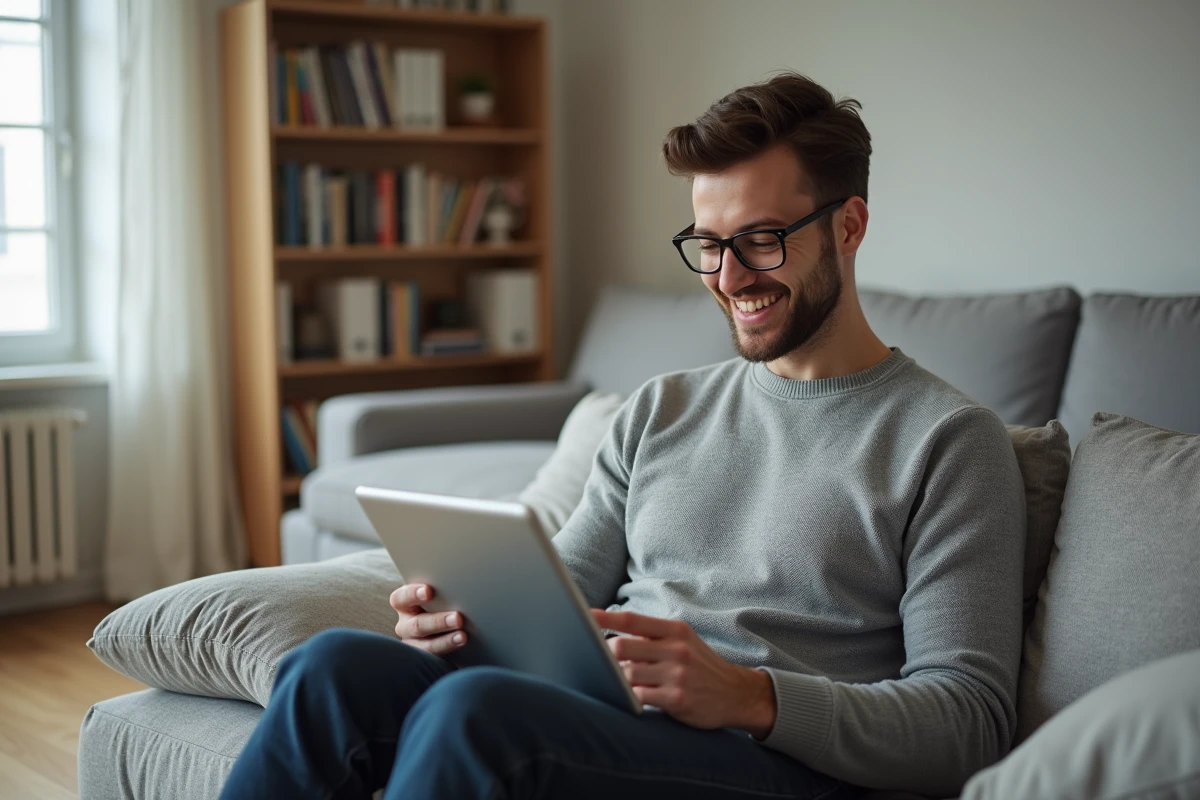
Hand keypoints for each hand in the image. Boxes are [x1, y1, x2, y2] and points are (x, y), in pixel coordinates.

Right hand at [389, 583, 467, 655]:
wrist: (446, 623)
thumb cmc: (439, 601)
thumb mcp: (435, 595)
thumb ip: (439, 591)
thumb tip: (456, 585)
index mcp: (403, 604)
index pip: (401, 598)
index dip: (413, 594)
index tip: (428, 591)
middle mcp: (405, 625)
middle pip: (417, 625)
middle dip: (438, 621)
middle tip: (457, 617)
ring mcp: (413, 643)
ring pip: (425, 645)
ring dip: (445, 641)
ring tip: (462, 636)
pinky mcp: (425, 657)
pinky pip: (434, 658)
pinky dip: (449, 650)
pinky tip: (460, 644)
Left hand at [592, 609, 776, 737]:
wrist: (735, 693)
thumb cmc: (700, 666)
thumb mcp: (683, 641)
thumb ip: (651, 637)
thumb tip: (610, 635)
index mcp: (675, 630)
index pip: (632, 620)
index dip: (604, 618)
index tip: (583, 616)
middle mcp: (676, 649)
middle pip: (622, 647)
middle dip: (605, 656)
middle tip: (599, 662)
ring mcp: (677, 675)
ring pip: (627, 674)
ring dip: (617, 679)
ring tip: (617, 682)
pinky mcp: (677, 699)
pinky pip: (639, 697)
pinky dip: (629, 697)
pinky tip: (630, 697)